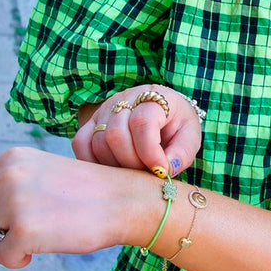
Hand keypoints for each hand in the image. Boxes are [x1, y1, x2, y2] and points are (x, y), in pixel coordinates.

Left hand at [0, 147, 155, 268]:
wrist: (126, 200)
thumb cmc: (86, 192)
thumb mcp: (41, 175)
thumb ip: (11, 186)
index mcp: (12, 157)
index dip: (6, 207)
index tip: (32, 206)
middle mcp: (7, 173)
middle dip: (7, 223)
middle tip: (44, 215)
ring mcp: (14, 201)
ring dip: (14, 238)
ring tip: (46, 226)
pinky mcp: (23, 230)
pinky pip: (3, 257)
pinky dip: (21, 257)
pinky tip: (50, 240)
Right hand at [72, 84, 202, 176]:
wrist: (165, 111)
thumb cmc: (177, 125)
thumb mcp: (190, 136)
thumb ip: (182, 153)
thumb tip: (165, 170)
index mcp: (156, 98)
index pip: (142, 122)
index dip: (149, 151)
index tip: (160, 170)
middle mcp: (126, 98)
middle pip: (116, 133)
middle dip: (131, 162)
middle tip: (145, 173)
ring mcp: (105, 109)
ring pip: (98, 141)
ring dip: (115, 165)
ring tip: (133, 171)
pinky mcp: (92, 122)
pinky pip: (81, 143)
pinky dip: (92, 162)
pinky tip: (112, 170)